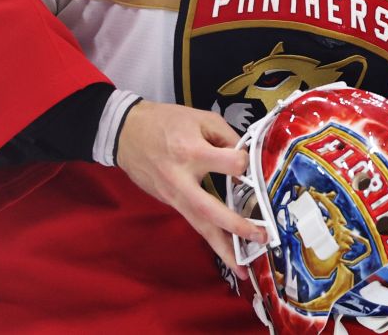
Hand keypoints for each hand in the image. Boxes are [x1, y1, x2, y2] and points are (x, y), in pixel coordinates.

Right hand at [115, 100, 266, 277]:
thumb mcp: (199, 118)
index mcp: (191, 151)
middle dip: (237, 227)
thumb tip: (245, 156)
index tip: (246, 159)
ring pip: (200, 226)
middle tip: (261, 237)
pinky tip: (224, 251)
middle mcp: (182, 179)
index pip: (231, 164)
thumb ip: (225, 136)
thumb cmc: (165, 121)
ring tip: (242, 269)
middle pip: (211, 210)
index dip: (244, 161)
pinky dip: (209, 237)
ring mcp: (174, 195)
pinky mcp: (169, 202)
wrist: (126, 133)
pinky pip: (193, 221)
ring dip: (222, 249)